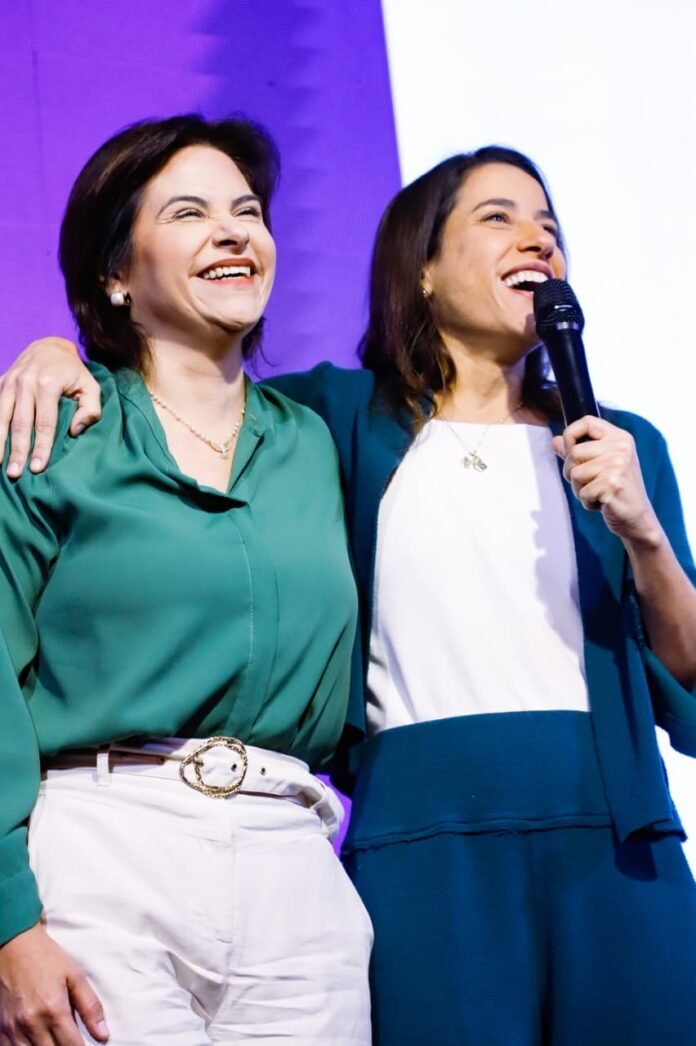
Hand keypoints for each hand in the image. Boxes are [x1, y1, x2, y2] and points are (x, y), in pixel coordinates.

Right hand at [0, 338, 100, 477]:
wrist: (50, 345)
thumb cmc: (73, 372)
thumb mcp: (90, 386)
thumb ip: (90, 409)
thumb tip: (75, 431)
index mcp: (48, 385)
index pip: (44, 423)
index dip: (41, 447)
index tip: (37, 467)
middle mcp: (25, 383)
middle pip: (20, 424)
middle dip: (18, 450)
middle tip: (15, 473)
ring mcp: (10, 382)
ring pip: (1, 416)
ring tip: (0, 464)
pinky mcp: (1, 382)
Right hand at [0, 924, 107, 1043]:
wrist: (14, 945)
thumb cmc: (46, 958)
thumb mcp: (75, 975)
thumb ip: (90, 1006)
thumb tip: (103, 1034)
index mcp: (54, 1010)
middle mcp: (32, 1023)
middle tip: (71, 1041)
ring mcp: (14, 1028)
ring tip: (56, 1042)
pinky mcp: (2, 1028)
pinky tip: (38, 1042)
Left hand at [552, 415, 660, 546]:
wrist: (637, 517)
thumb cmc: (617, 490)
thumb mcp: (600, 465)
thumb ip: (578, 452)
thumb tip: (554, 441)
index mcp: (619, 438)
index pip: (587, 421)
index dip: (570, 435)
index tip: (570, 451)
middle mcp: (621, 447)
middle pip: (573, 452)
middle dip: (571, 472)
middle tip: (589, 483)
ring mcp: (618, 465)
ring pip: (574, 473)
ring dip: (580, 489)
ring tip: (598, 493)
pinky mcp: (612, 484)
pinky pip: (582, 492)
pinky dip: (587, 502)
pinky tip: (603, 503)